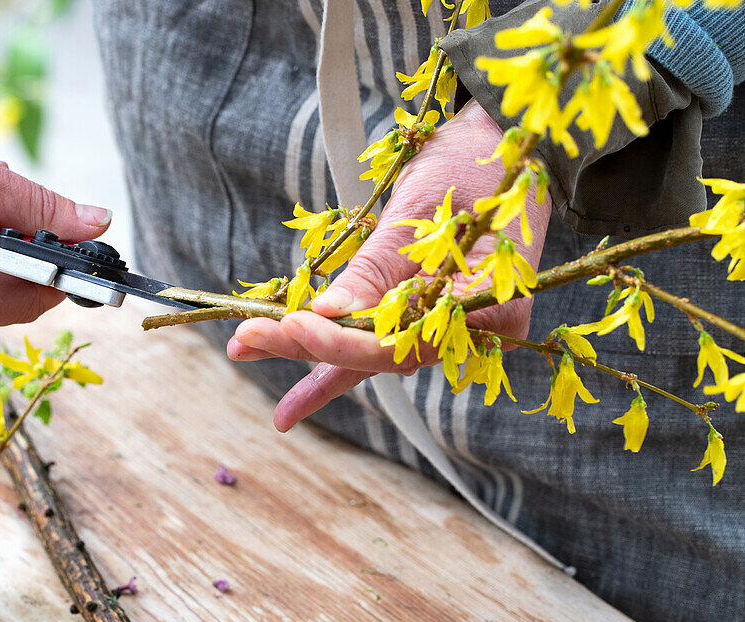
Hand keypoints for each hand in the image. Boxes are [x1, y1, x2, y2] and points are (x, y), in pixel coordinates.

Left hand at [227, 100, 550, 430]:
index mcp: (488, 308)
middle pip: (377, 356)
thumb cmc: (474, 161)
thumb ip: (376, 270)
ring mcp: (446, 322)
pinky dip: (325, 340)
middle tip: (245, 341)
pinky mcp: (421, 308)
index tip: (293, 323)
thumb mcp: (418, 210)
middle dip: (308, 349)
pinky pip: (372, 333)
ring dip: (305, 351)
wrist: (506, 138)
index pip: (402, 347)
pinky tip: (275, 344)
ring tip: (244, 347)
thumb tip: (325, 314)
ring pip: (368, 350)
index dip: (344, 342)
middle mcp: (469, 328)